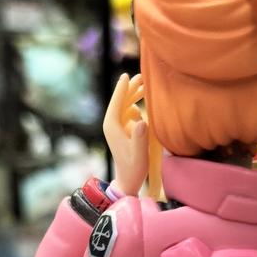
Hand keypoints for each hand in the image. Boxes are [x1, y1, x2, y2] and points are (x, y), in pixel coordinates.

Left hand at [102, 73, 147, 195]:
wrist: (128, 181)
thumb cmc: (134, 169)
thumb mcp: (140, 155)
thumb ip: (140, 139)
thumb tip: (141, 121)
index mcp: (112, 127)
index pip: (116, 103)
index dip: (122, 89)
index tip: (126, 76)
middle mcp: (112, 125)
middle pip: (120, 101)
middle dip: (130, 89)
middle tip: (142, 77)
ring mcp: (117, 127)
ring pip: (124, 106)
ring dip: (134, 96)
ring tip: (144, 86)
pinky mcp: (122, 131)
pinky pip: (128, 113)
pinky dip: (136, 106)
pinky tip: (143, 105)